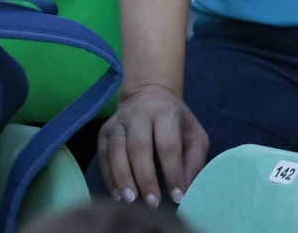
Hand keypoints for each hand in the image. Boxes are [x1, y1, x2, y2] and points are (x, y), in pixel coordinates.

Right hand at [98, 84, 209, 207]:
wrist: (149, 95)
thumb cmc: (176, 120)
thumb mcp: (194, 133)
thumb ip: (193, 159)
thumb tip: (187, 187)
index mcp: (166, 112)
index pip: (168, 145)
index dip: (172, 172)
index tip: (177, 196)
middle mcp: (139, 114)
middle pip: (139, 147)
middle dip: (145, 178)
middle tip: (152, 202)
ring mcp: (118, 122)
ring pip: (117, 151)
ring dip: (123, 178)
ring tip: (131, 199)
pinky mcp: (104, 131)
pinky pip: (103, 156)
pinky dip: (109, 176)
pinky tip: (118, 193)